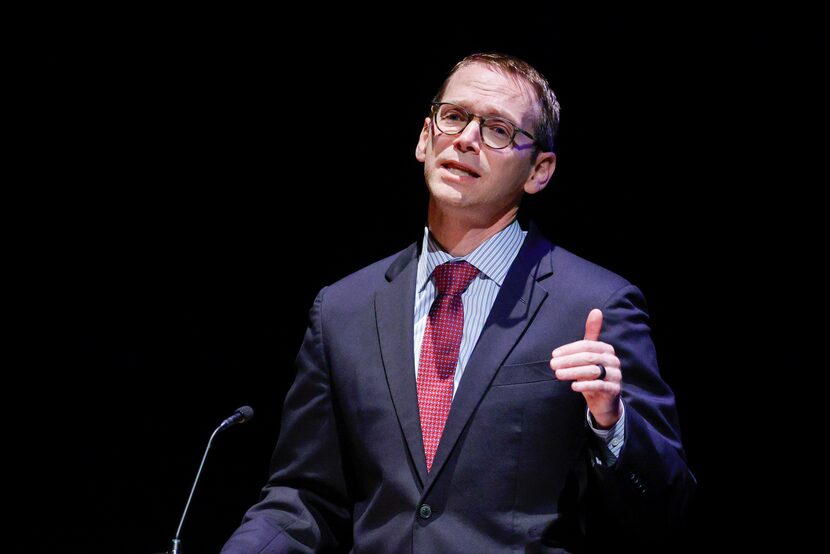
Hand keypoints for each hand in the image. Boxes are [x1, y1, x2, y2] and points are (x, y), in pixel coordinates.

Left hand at [550, 309, 621, 428]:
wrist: (605, 401)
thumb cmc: (594, 374)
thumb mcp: (590, 354)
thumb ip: (591, 334)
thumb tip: (596, 310)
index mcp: (606, 349)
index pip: (586, 345)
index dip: (569, 350)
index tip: (554, 355)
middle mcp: (613, 360)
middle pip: (588, 357)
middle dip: (568, 360)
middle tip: (553, 365)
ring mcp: (615, 375)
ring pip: (593, 371)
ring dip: (572, 372)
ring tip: (558, 374)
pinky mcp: (614, 390)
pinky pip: (599, 385)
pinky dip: (585, 385)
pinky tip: (573, 387)